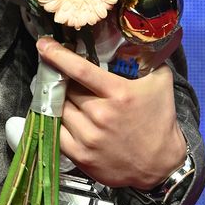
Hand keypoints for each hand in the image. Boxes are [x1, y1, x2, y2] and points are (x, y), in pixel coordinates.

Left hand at [36, 37, 186, 188]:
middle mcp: (100, 115)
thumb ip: (145, 58)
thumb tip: (132, 38)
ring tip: (62, 94)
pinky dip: (55, 121)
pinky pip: (56, 132)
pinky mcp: (81, 157)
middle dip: (62, 79)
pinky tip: (60, 114)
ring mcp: (89, 138)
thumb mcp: (160, 83)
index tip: (42, 43)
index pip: (79, 69)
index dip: (57, 54)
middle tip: (61, 74)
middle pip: (66, 88)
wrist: (162, 166)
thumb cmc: (160, 120)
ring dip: (59, 99)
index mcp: (117, 93)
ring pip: (59, 108)